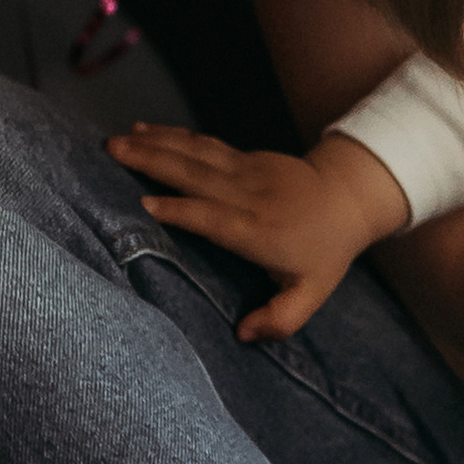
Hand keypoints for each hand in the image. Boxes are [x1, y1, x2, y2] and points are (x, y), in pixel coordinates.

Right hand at [107, 124, 408, 340]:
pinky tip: (146, 129)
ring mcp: (247, 171)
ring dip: (156, 142)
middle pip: (196, 175)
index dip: (181, 211)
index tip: (145, 203)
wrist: (349, 198)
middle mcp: (249, 196)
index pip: (214, 218)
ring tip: (120, 137)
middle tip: (114, 151)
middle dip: (153, 161)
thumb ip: (280, 320)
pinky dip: (173, 135)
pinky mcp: (246, 157)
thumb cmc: (324, 252)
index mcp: (258, 232)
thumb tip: (242, 334)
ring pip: (196, 153)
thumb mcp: (311, 293)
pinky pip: (204, 144)